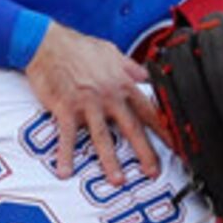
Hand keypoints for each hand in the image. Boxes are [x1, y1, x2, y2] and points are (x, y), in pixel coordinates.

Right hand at [24, 20, 162, 181]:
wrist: (46, 43)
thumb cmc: (78, 47)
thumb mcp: (111, 51)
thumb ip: (130, 67)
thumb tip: (146, 75)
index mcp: (122, 83)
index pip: (149, 110)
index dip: (164, 129)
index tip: (175, 144)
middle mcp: (108, 95)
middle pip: (132, 128)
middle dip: (144, 152)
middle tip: (152, 172)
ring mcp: (87, 103)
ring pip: (102, 136)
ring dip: (110, 160)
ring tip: (117, 180)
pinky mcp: (65, 108)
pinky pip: (66, 136)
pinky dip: (65, 155)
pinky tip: (65, 171)